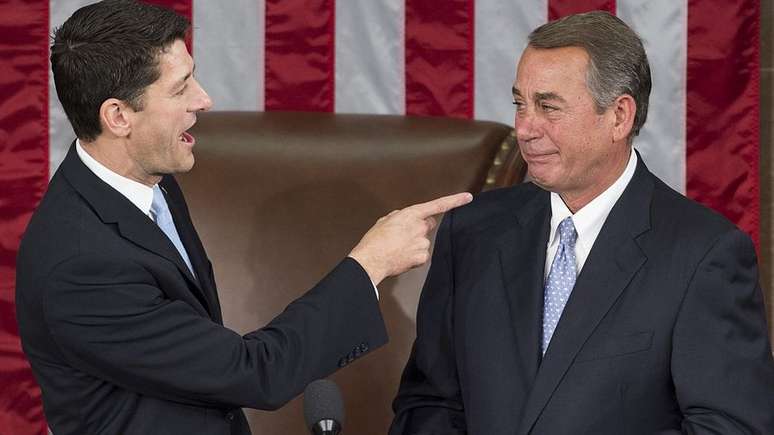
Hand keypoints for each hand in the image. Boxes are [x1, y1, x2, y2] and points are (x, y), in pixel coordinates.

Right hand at [348, 192, 472, 285]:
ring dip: (414, 244)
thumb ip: (399, 216)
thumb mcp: (385, 220)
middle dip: (420, 228)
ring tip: (397, 248)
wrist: (371, 259)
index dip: (455, 200)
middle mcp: (420, 227)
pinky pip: (421, 255)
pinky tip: (401, 257)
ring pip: (423, 242)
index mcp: (411, 214)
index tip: (468, 197)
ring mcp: (423, 243)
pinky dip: (413, 257)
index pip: (438, 205)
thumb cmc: (375, 241)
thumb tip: (403, 218)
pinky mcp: (422, 257)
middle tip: (404, 236)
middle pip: (428, 225)